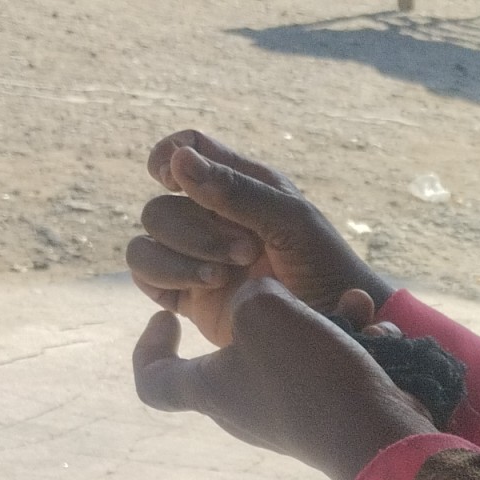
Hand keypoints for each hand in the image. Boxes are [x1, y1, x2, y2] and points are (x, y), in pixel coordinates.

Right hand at [129, 129, 384, 344]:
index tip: (173, 178)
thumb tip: (178, 160)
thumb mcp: (291, 221)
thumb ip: (238, 191)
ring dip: (180, 257)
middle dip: (196, 231)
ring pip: (147, 241)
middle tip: (245, 253)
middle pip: (159, 206)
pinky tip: (204, 288)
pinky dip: (163, 277)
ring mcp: (194, 257)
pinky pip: (144, 275)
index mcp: (239, 185)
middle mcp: (210, 218)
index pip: (187, 150)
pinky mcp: (186, 295)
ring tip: (224, 277)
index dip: (169, 156)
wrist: (335, 329)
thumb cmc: (324, 267)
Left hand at [134, 274, 441, 479]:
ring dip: (323, 321)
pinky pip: (332, 367)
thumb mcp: (263, 307)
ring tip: (351, 305)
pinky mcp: (328, 416)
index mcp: (209, 390)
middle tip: (280, 292)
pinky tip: (375, 330)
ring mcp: (286, 417)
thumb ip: (251, 291)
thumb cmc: (304, 372)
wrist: (371, 431)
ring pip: (294, 351)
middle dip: (263, 313)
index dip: (148, 348)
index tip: (166, 315)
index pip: (153, 381)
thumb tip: (271, 302)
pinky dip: (351, 343)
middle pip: (231, 355)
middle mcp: (242, 409)